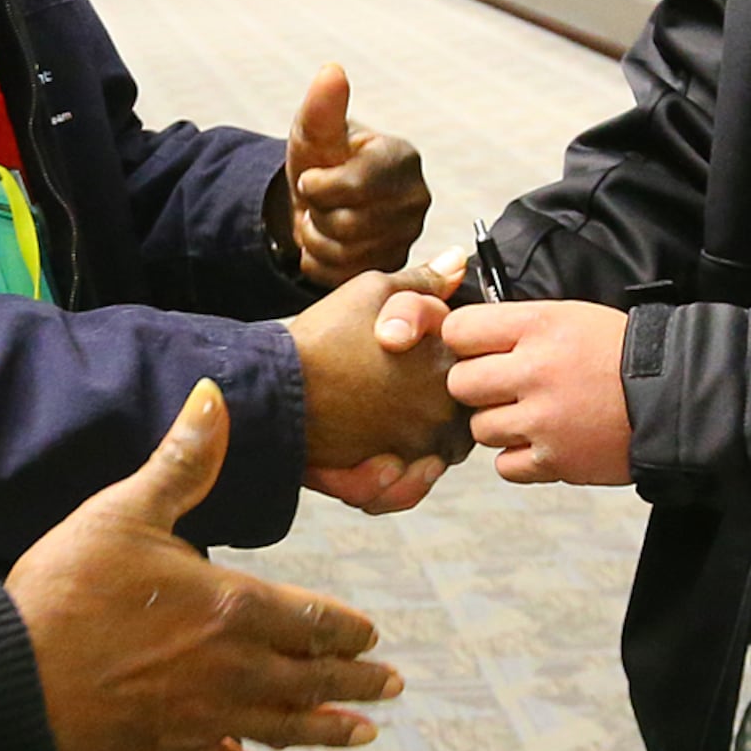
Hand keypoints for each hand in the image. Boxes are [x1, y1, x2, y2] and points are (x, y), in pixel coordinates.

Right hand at [8, 381, 402, 750]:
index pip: (311, 619)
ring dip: (329, 729)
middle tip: (390, 686)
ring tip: (364, 733)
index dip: (346, 628)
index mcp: (233, 606)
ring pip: (286, 726)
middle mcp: (235, 667)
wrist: (13, 675)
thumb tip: (215, 396)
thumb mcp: (124, 511)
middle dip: (355, 680)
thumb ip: (183, 462)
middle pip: (311, 676)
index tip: (371, 636)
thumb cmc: (67, 588)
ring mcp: (206, 716)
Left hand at [278, 64, 430, 281]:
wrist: (322, 198)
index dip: (318, 187)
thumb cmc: (323, 158)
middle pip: (349, 225)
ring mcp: (408, 237)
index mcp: (402, 159)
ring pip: (345, 255)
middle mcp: (416, 199)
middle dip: (317, 213)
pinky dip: (322, 262)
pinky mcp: (392, 267)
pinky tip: (327, 241)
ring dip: (316, 239)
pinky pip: (342, 276)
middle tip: (316, 201)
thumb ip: (323, 106)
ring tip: (321, 218)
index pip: (354, 186)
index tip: (310, 177)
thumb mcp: (315, 132)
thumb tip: (331, 71)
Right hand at [287, 268, 474, 478]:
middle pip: (458, 418)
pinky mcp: (387, 479)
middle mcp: (442, 410)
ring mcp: (415, 447)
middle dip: (435, 410)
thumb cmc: (322, 337)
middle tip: (393, 393)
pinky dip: (392, 482)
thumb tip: (458, 261)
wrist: (276, 387)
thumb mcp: (373, 291)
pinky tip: (376, 459)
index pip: (475, 371)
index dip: (446, 367)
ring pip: (433, 456)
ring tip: (378, 424)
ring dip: (414, 446)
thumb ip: (424, 284)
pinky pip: (403, 489)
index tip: (415, 361)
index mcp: (448, 362)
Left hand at [439, 299, 634, 484]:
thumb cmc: (624, 352)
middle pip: (460, 384)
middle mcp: (534, 371)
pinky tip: (543, 441)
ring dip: (499, 424)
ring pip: (480, 428)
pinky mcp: (555, 460)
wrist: (677, 395)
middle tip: (504, 386)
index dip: (464, 342)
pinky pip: (504, 465)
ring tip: (532, 414)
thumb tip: (468, 335)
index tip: (478, 349)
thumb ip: (518, 326)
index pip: (459, 330)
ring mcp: (543, 419)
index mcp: (538, 326)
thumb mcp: (571, 316)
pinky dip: (519, 458)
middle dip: (477, 386)